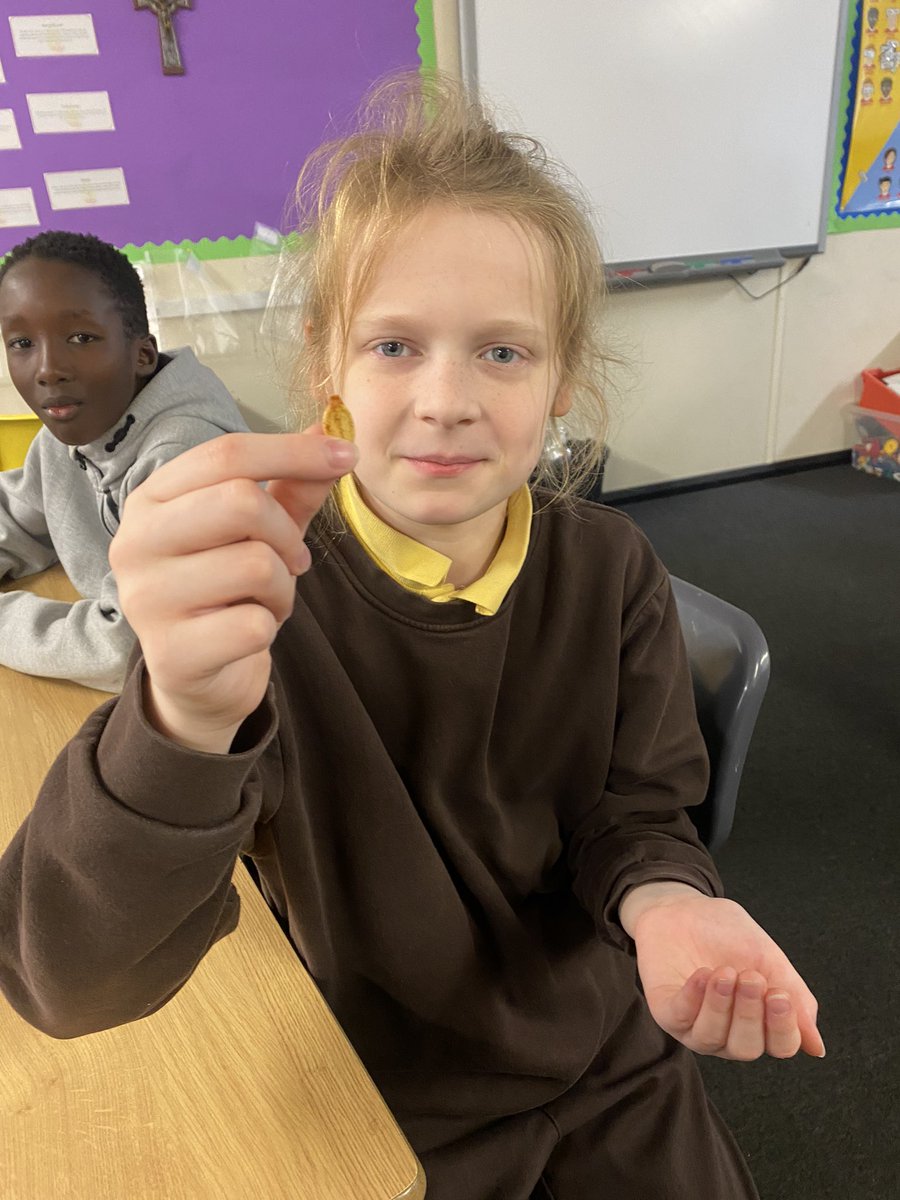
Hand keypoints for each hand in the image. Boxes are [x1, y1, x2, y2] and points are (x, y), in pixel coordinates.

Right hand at [109, 430, 356, 751]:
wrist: (198, 677)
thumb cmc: (227, 592)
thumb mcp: (260, 532)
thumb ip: (290, 487)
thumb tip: (329, 432)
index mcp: (152, 499)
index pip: (225, 454)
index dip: (293, 451)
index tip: (347, 456)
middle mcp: (136, 542)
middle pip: (240, 501)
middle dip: (287, 533)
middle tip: (293, 560)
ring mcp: (147, 599)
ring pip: (256, 564)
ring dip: (282, 586)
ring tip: (265, 600)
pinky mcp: (171, 652)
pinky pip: (256, 624)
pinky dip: (271, 626)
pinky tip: (251, 633)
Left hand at [623, 884, 824, 1060]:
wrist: (688, 907)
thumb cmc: (731, 936)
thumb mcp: (771, 961)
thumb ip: (795, 1000)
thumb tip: (817, 1047)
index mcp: (759, 1025)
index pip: (780, 1046)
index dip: (783, 1026)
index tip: (780, 995)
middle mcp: (728, 1034)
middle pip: (746, 1048)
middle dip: (750, 1013)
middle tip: (751, 977)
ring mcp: (695, 1026)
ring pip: (712, 1038)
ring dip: (721, 1005)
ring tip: (725, 971)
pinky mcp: (666, 1012)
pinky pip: (680, 1018)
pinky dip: (693, 998)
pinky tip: (703, 973)